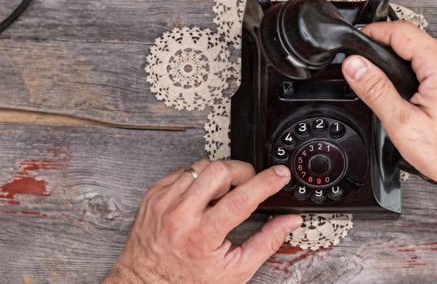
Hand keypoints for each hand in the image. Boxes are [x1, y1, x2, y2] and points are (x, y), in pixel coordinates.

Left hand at [103, 160, 301, 283]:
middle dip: (241, 172)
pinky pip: (184, 171)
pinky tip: (202, 196)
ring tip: (222, 194)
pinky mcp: (155, 193)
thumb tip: (289, 222)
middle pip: (219, 171)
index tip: (280, 174)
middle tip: (247, 185)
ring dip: (220, 175)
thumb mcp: (235, 270)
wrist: (145, 282)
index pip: (241, 199)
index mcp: (202, 235)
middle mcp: (180, 215)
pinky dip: (199, 178)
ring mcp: (164, 201)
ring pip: (202, 166)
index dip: (266, 182)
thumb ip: (267, 242)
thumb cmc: (189, 279)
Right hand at [342, 21, 436, 282]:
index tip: (358, 38)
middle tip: (368, 65)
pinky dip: (422, 72)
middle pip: (414, 40)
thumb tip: (355, 66)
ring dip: (405, 63)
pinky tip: (415, 95)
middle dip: (388, 50)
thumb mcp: (403, 123)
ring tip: (391, 85)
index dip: (373, 32)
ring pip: (427, 53)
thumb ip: (375, 89)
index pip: (401, 31)